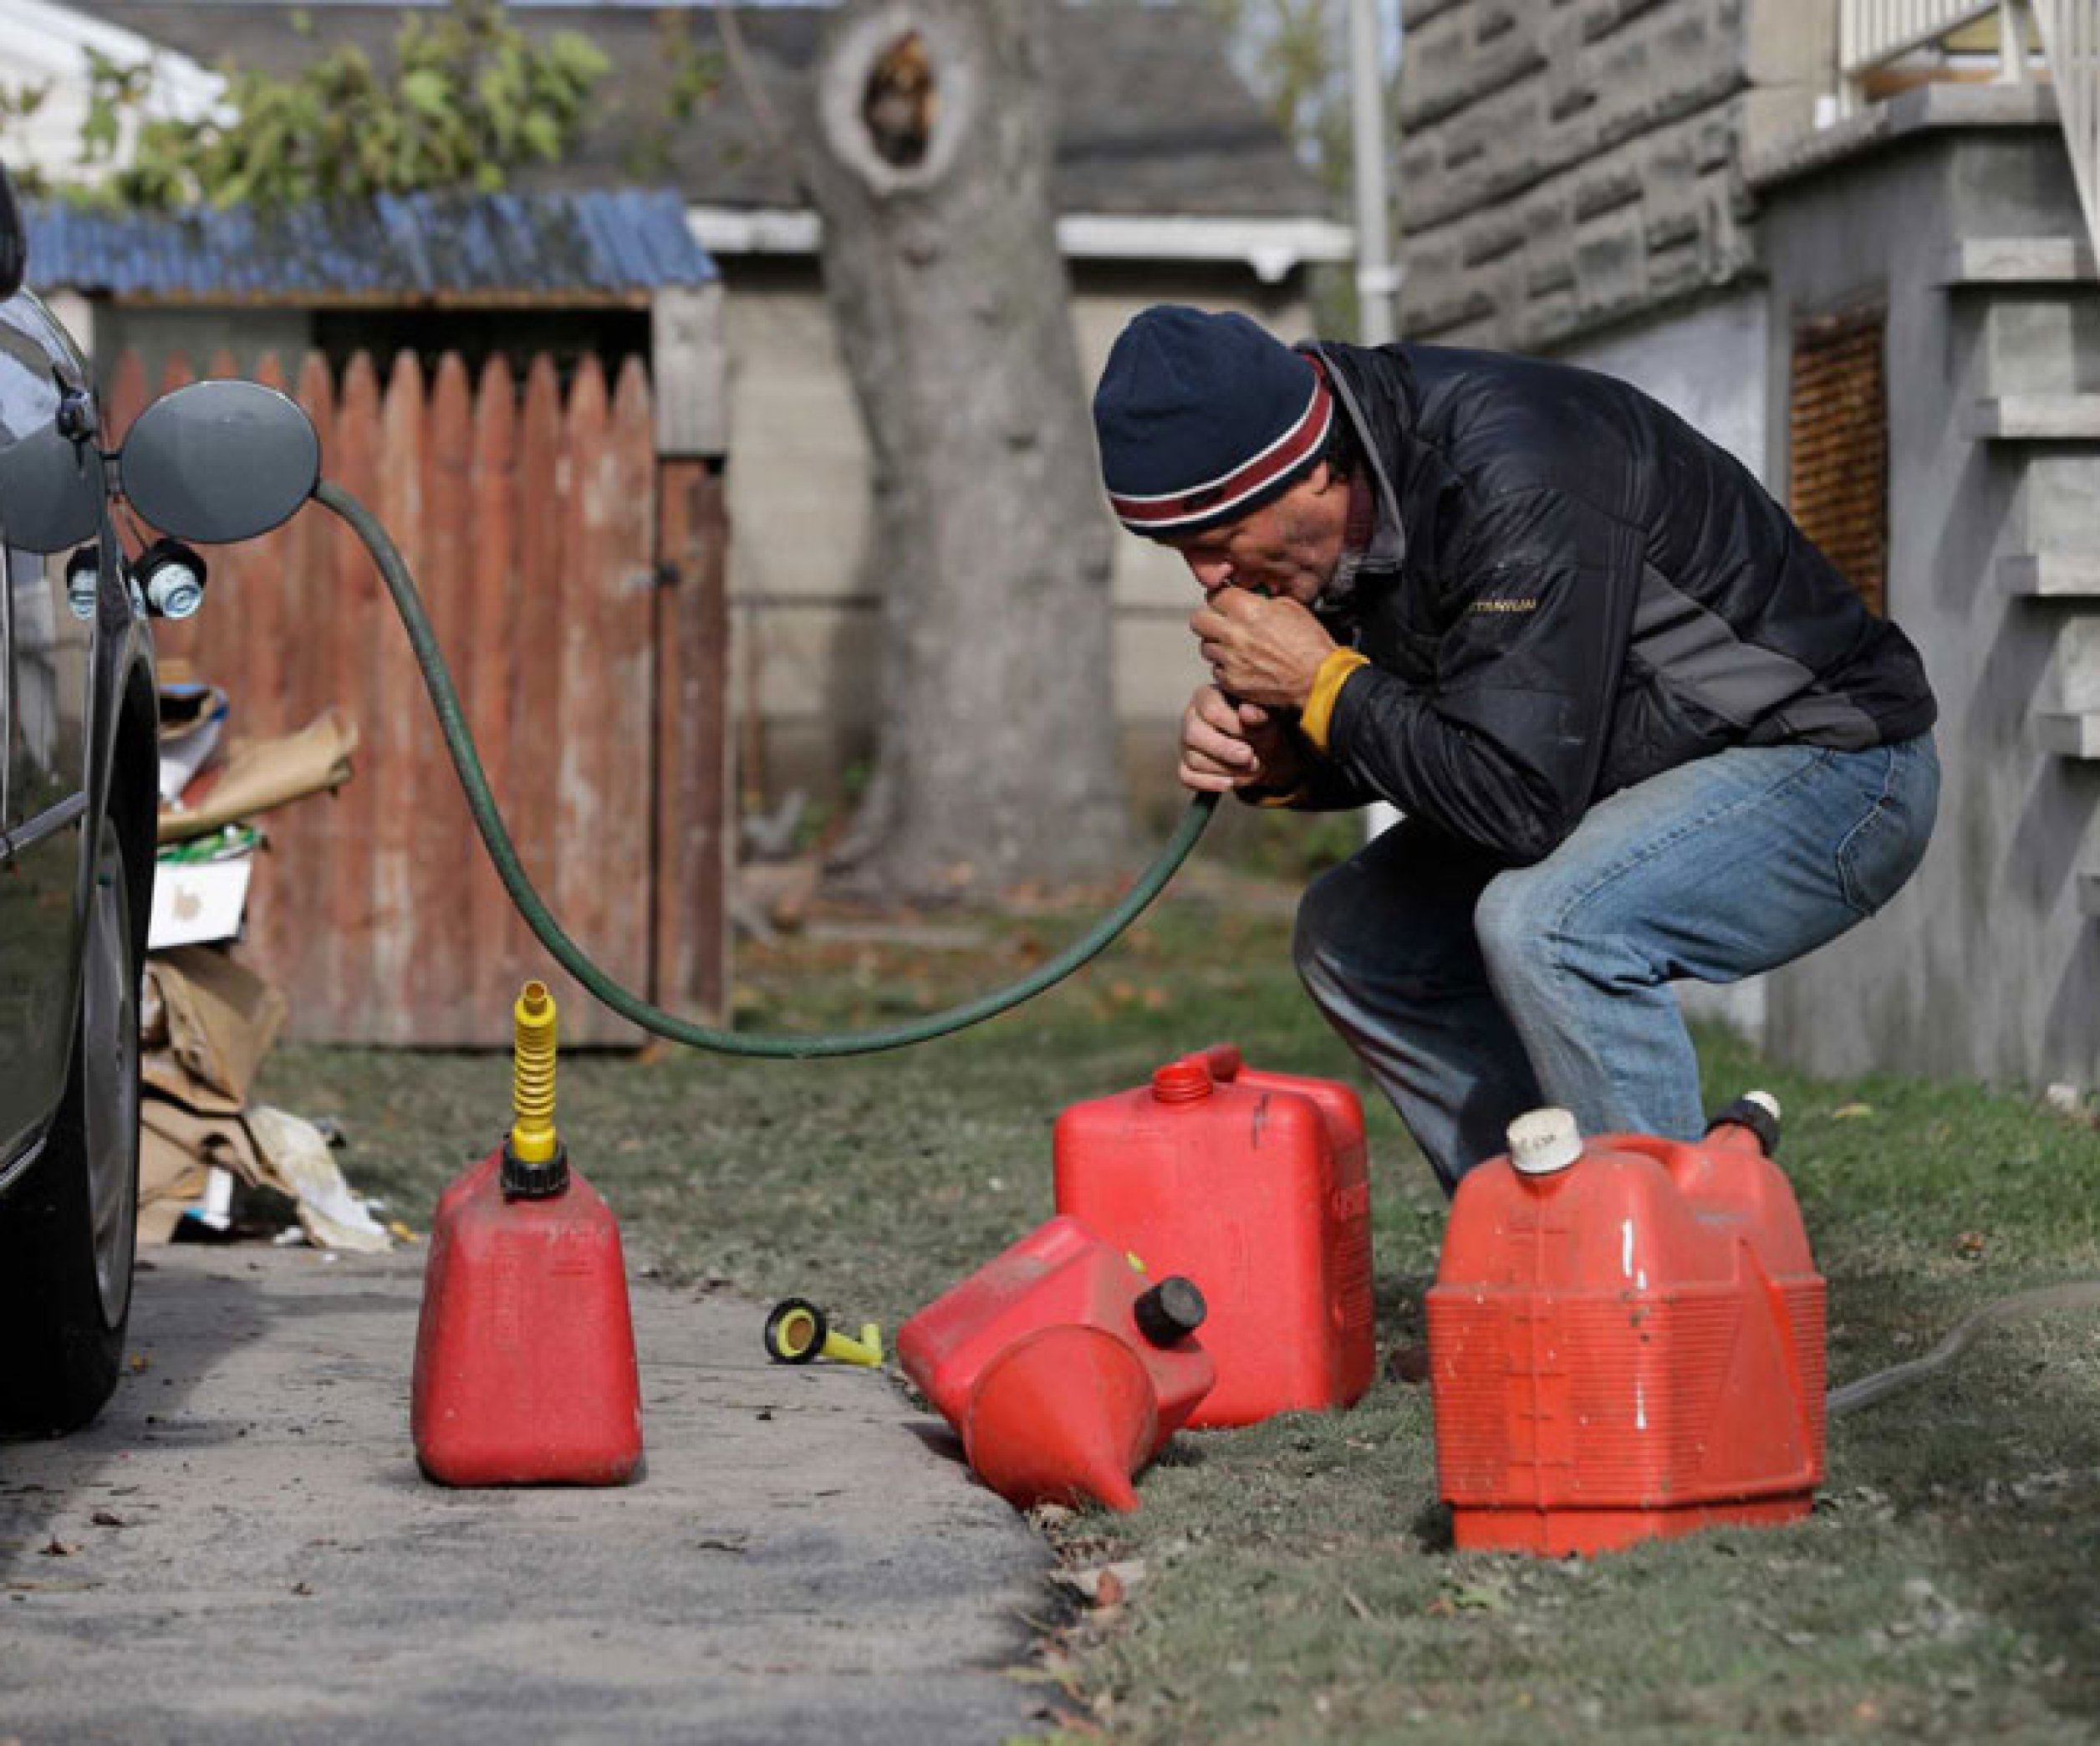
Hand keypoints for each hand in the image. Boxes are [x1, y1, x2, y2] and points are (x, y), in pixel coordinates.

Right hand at [1178, 684, 1304, 794]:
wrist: (1263, 746)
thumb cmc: (1262, 724)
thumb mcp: (1267, 715)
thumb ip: (1258, 712)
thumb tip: (1246, 713)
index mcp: (1207, 696)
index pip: (1210, 710)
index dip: (1234, 725)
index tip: (1260, 734)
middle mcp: (1190, 717)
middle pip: (1194, 734)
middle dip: (1225, 750)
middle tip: (1250, 758)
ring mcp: (1185, 743)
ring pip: (1195, 760)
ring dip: (1227, 769)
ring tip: (1253, 769)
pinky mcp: (1185, 766)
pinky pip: (1188, 778)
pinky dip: (1210, 784)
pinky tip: (1230, 784)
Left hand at [1189, 588, 1336, 709]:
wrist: (1317, 679)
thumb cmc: (1309, 644)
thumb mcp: (1290, 607)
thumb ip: (1261, 601)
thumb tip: (1247, 598)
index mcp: (1246, 609)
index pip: (1214, 595)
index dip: (1221, 599)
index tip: (1225, 603)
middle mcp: (1233, 633)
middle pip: (1198, 621)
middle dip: (1209, 620)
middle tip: (1221, 623)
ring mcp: (1229, 659)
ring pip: (1205, 647)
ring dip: (1217, 645)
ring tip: (1235, 647)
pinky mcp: (1231, 681)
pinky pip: (1216, 670)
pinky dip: (1226, 667)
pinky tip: (1242, 665)